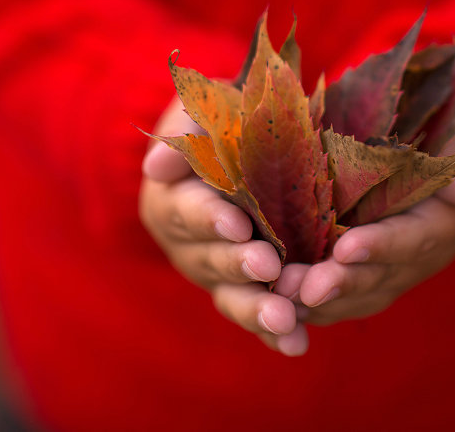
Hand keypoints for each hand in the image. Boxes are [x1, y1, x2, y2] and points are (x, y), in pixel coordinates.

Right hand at [139, 98, 309, 355]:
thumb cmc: (227, 119)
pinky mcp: (244, 293)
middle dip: (237, 264)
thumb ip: (186, 130)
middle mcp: (189, 244)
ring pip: (232, 296)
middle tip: (268, 266)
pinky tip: (297, 345)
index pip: (186, 210)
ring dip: (257, 310)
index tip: (237, 224)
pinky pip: (256, 317)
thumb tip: (156, 166)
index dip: (209, 218)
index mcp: (173, 199)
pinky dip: (274, 334)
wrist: (244, 147)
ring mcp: (216, 274)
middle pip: (209, 258)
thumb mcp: (206, 109)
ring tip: (286, 320)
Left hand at [274, 125, 454, 325]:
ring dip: (320, 301)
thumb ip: (450, 161)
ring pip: (356, 296)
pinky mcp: (364, 278)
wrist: (421, 144)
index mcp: (444, 222)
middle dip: (342, 283)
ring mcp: (391, 272)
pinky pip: (339, 301)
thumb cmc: (429, 127)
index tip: (346, 248)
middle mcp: (419, 257)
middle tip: (304, 287)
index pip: (414, 239)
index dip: (382, 246)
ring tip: (281, 294)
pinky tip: (278, 304)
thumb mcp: (447, 132)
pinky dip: (311, 306)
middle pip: (381, 277)